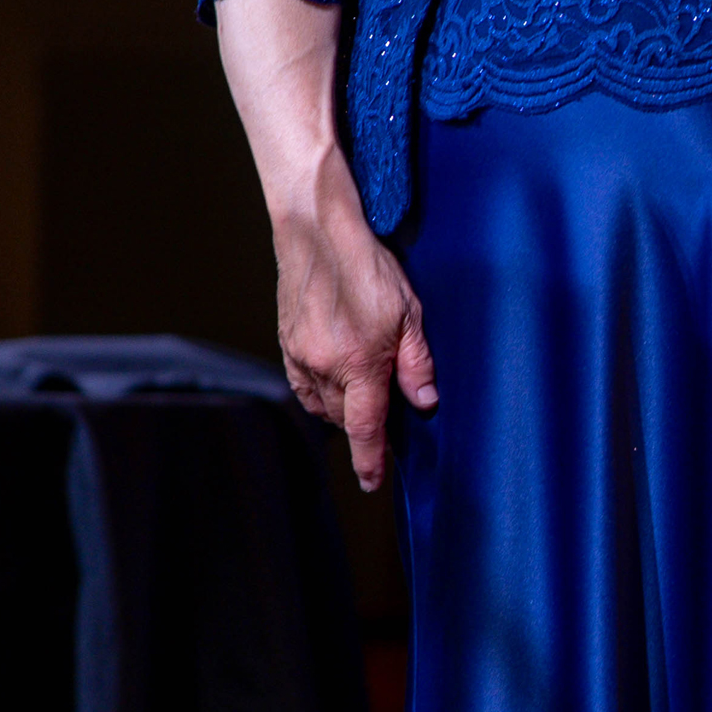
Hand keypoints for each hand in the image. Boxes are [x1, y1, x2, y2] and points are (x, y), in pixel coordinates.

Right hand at [272, 160, 436, 491]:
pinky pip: (303, 384)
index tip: (373, 482)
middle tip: (386, 412)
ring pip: (321, 404)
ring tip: (363, 391)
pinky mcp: (286, 343)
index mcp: (358, 363)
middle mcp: (323, 366)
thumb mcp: (410, 312)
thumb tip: (424, 401)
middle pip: (344, 419)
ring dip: (342, 408)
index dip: (371, 460)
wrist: (316, 229)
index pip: (365, 428)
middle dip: (364, 425)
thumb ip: (417, 362)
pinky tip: (336, 378)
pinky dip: (320, 392)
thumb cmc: (366, 265)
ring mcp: (300, 356)